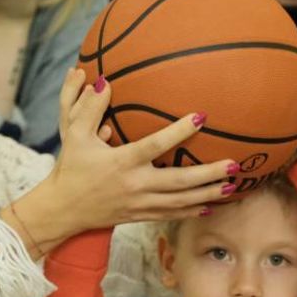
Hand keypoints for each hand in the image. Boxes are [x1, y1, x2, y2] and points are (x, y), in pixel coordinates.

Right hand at [47, 70, 236, 228]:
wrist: (62, 210)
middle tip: (234, 164)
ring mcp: (140, 203)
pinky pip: (172, 214)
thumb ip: (88, 108)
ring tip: (233, 186)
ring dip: (208, 194)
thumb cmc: (71, 168)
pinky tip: (212, 206)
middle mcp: (135, 184)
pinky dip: (193, 211)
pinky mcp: (140, 215)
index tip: (200, 117)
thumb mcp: (73, 136)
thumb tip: (103, 81)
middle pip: (178, 181)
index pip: (154, 146)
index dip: (178, 132)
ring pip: (180, 201)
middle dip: (208, 174)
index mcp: (121, 162)